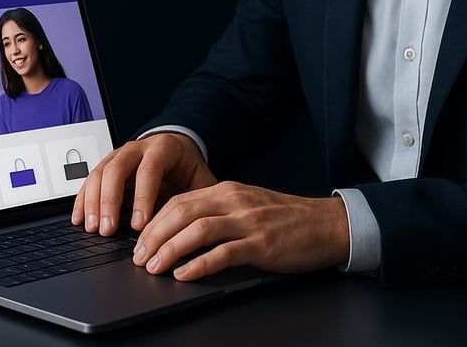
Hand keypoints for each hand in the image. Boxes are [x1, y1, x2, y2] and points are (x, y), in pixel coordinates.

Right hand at [71, 132, 216, 235]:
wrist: (178, 150)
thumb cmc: (189, 169)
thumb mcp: (201, 181)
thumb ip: (199, 200)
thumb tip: (197, 227)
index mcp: (163, 148)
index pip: (149, 169)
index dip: (143, 197)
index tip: (139, 224)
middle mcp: (137, 148)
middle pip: (117, 169)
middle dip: (110, 201)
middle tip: (108, 229)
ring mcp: (119, 155)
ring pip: (99, 173)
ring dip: (93, 202)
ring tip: (93, 228)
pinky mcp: (107, 165)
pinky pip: (90, 180)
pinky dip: (83, 200)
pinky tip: (79, 218)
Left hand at [131, 181, 350, 280]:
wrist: (327, 224)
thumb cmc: (286, 219)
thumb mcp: (247, 206)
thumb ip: (218, 212)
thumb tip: (181, 229)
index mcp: (227, 191)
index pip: (179, 201)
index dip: (154, 221)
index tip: (139, 241)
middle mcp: (234, 202)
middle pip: (181, 212)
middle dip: (154, 236)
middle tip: (139, 258)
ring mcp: (248, 222)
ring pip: (198, 230)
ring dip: (170, 250)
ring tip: (154, 267)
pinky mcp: (262, 244)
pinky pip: (224, 253)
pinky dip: (200, 264)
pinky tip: (185, 275)